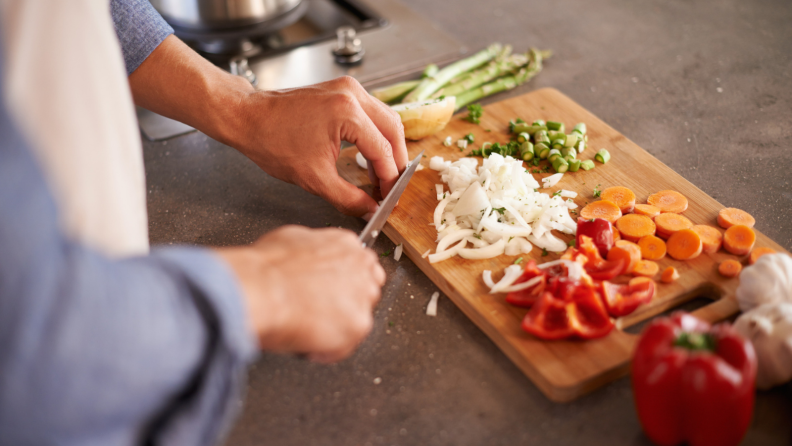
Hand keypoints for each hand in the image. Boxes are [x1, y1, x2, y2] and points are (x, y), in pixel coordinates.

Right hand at [215, 225, 384, 361]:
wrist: (262, 289)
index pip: (360, 265)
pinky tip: (307, 344)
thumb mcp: (290, 239)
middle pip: (367, 290)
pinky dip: (327, 351)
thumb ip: (312, 249)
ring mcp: (362, 297)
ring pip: (358, 319)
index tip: (331, 291)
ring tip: (308, 329)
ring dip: (337, 327)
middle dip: (346, 303)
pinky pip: (345, 346)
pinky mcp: (358, 325)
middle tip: (319, 312)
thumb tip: (306, 258)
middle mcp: (361, 268)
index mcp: (345, 244)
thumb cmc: (267, 268)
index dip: (344, 282)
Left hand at [228, 76, 407, 217]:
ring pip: (386, 119)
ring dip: (388, 147)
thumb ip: (348, 198)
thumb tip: (369, 210)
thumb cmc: (272, 142)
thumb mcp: (314, 178)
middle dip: (396, 161)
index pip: (383, 151)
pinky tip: (369, 155)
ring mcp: (348, 88)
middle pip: (393, 130)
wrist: (248, 118)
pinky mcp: (342, 89)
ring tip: (381, 175)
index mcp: (348, 113)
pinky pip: (371, 113)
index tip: (389, 198)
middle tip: (391, 187)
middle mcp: (352, 94)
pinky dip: (375, 134)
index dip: (389, 179)